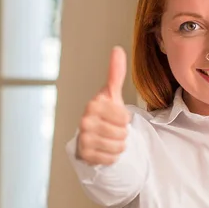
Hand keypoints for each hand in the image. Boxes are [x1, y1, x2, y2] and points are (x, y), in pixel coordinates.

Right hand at [76, 46, 130, 165]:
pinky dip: (112, 156)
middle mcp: (85, 121)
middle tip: (113, 129)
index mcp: (94, 104)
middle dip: (122, 133)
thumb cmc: (105, 113)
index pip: (124, 118)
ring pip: (118, 146)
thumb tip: (118, 49)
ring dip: (118, 145)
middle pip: (122, 133)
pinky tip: (105, 149)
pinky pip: (111, 158)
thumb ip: (116, 74)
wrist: (92, 134)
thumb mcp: (112, 94)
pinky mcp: (85, 154)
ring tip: (110, 138)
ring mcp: (83, 138)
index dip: (125, 119)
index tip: (116, 117)